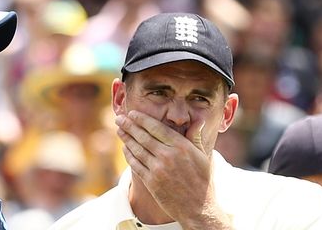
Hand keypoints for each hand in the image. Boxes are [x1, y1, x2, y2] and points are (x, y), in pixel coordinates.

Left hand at [115, 111, 231, 228]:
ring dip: (126, 138)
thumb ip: (195, 137)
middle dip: (129, 126)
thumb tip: (198, 120)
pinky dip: (128, 155)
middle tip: (119, 118)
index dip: (142, 119)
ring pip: (137, 149)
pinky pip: (135, 164)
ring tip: (119, 130)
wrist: (198, 207)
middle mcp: (168, 156)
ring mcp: (158, 169)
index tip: (133, 113)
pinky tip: (125, 148)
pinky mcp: (151, 182)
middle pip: (143, 136)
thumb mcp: (202, 156)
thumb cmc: (201, 179)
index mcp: (181, 147)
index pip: (157, 128)